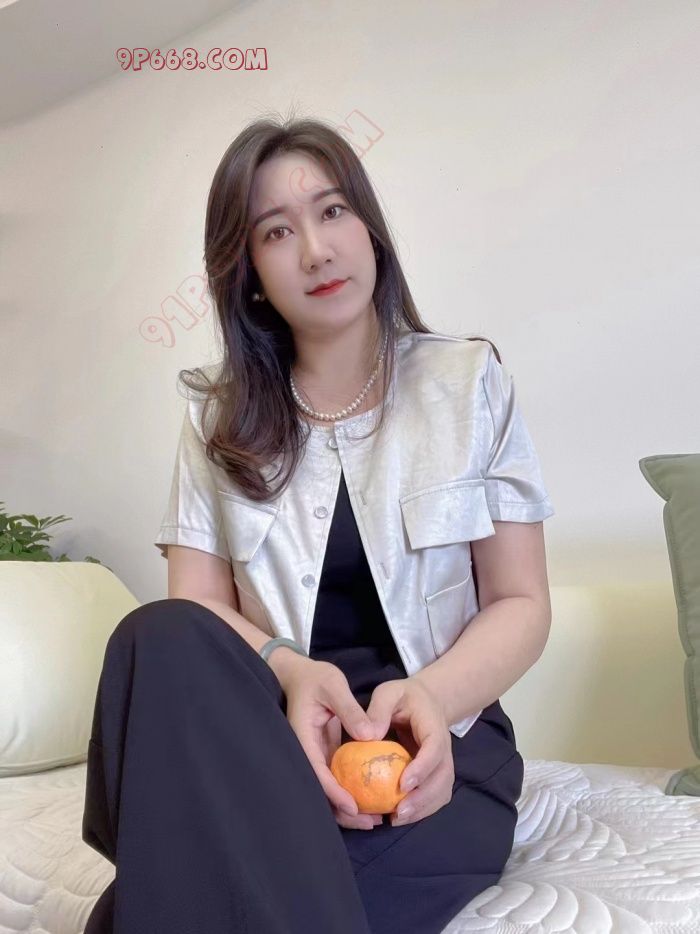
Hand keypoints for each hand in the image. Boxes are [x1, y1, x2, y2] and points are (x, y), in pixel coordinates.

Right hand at [281, 657, 384, 830]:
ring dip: (347, 807)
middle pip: (320, 791)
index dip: (334, 793)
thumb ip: (350, 709)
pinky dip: (349, 792)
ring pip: (327, 790)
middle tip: (371, 822)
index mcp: (303, 738)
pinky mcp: (323, 754)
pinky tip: (369, 799)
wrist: (300, 675)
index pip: (316, 772)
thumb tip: (370, 735)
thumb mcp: (333, 685)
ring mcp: (314, 755)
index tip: (354, 806)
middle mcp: (306, 752)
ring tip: (374, 820)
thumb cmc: (315, 678)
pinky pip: (334, 779)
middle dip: (343, 811)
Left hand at [364, 677, 453, 826]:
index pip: (434, 749)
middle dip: (423, 798)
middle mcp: (444, 747)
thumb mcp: (388, 692)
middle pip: (442, 777)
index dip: (422, 768)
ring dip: (423, 808)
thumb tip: (369, 735)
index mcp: (434, 725)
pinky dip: (422, 810)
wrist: (426, 701)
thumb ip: (378, 709)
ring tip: (397, 819)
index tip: (403, 784)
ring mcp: (443, 762)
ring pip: (442, 791)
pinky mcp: (437, 773)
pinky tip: (401, 816)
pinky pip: (436, 796)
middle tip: (398, 812)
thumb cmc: (403, 697)